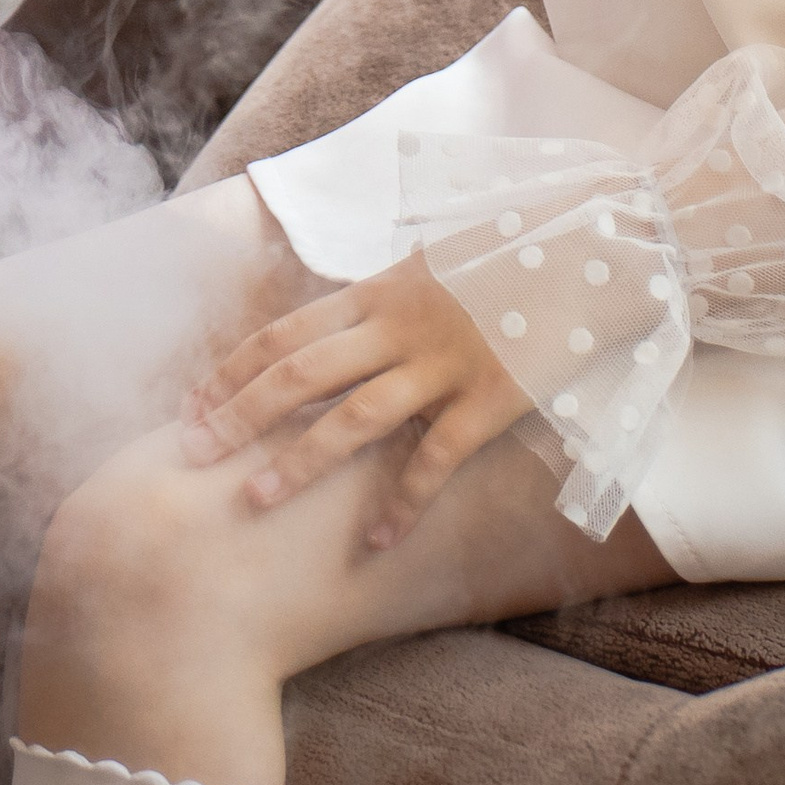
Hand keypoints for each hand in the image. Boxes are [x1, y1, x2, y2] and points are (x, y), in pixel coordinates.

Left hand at [179, 247, 528, 546]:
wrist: (593, 242)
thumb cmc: (511, 250)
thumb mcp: (434, 261)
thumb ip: (385, 294)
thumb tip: (341, 319)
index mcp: (378, 289)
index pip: (285, 332)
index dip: (233, 369)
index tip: (191, 405)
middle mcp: (399, 324)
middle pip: (299, 374)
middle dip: (239, 415)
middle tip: (191, 456)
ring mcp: (444, 362)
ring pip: (352, 419)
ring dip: (297, 462)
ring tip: (252, 502)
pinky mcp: (491, 397)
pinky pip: (435, 458)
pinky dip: (402, 504)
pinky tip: (374, 541)